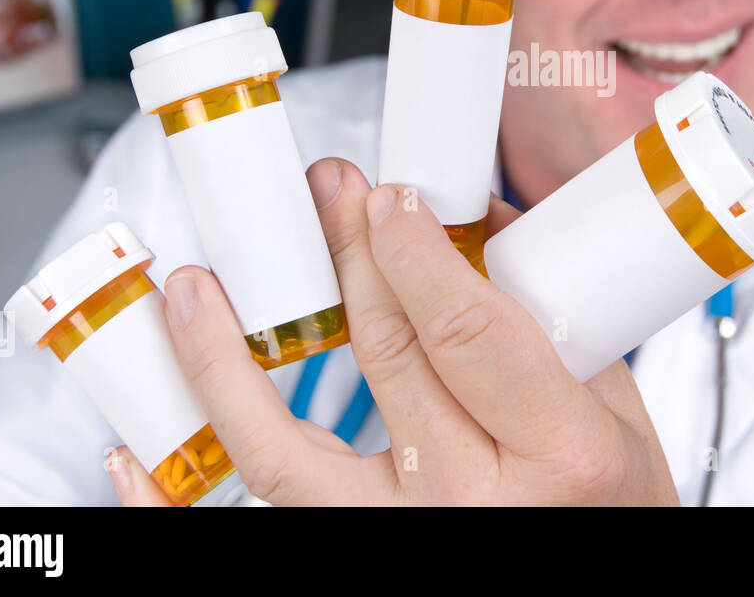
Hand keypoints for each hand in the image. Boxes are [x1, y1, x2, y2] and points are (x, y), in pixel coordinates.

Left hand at [108, 158, 678, 505]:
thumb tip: (474, 218)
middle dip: (346, 256)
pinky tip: (134, 449)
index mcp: (559, 453)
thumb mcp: (619, 407)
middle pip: (382, 358)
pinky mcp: (359, 554)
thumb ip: (550, 313)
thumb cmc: (616, 506)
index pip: (463, 332)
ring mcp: (405, 540)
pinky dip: (176, 493)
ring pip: (284, 451)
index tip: (388, 197)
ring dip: (226, 358)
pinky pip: (257, 521)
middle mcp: (473, 504)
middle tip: (326, 195)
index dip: (412, 252)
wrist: (605, 576)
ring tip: (196, 289)